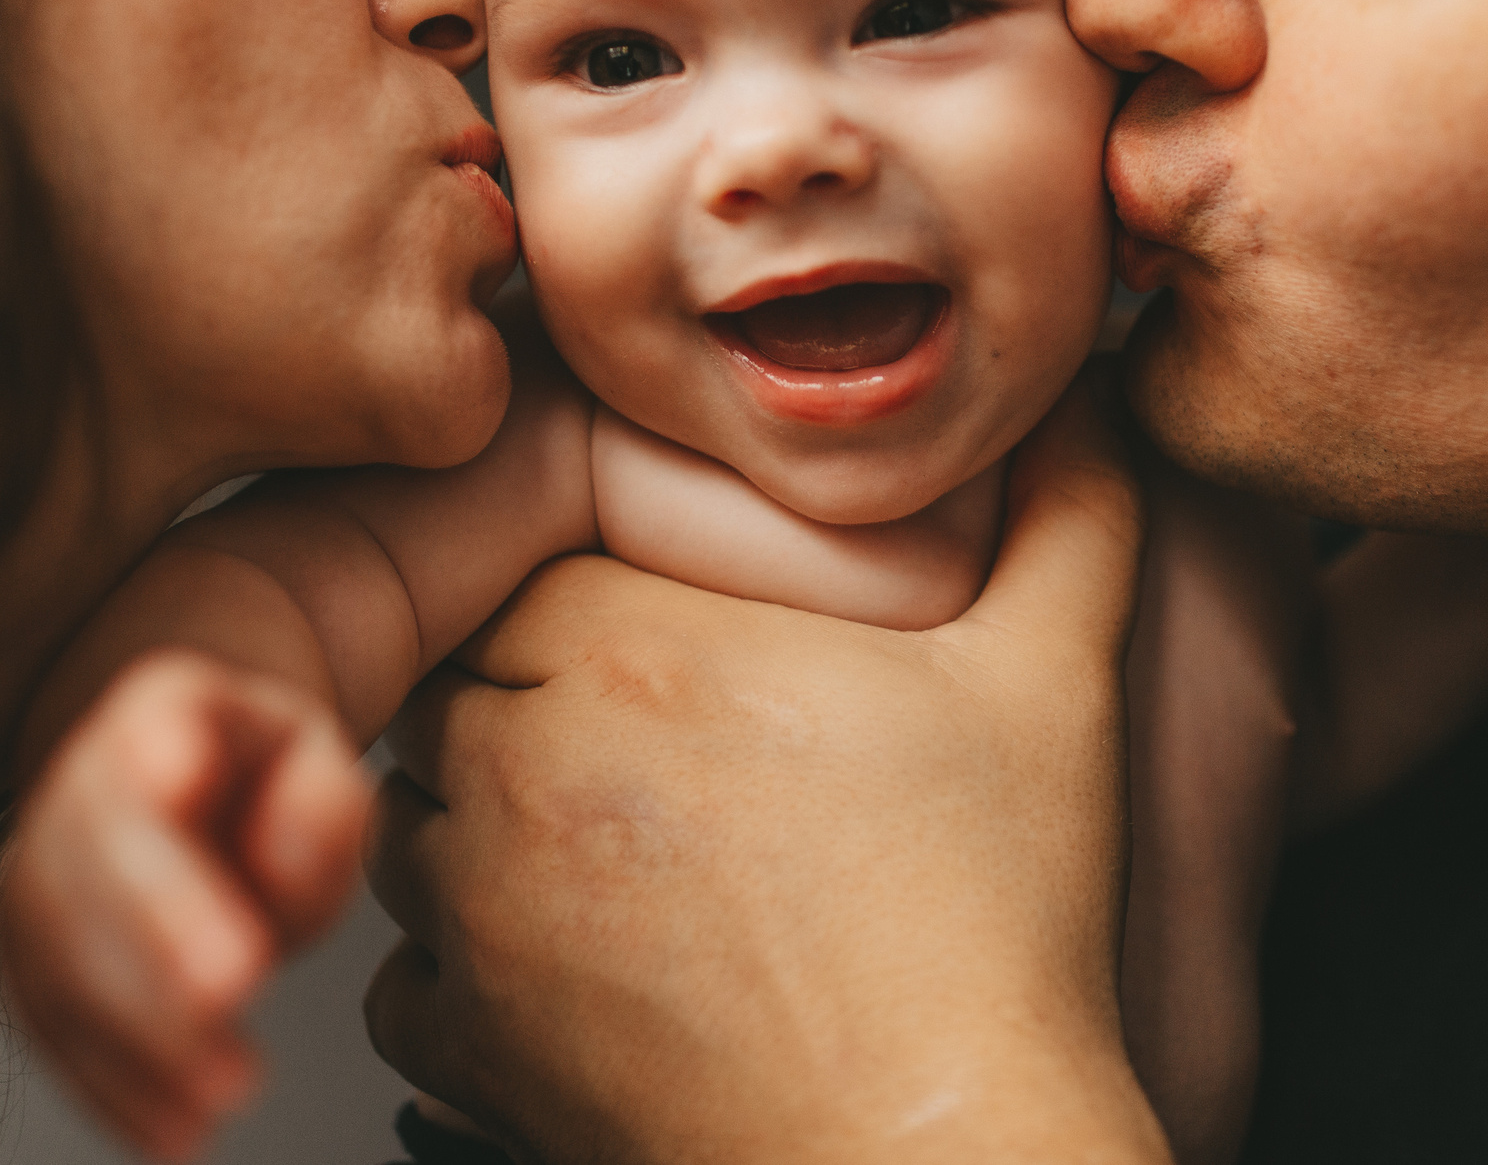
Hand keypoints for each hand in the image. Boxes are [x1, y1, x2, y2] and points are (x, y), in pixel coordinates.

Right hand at [0, 650, 370, 1160]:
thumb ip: (320, 800)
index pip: (145, 745)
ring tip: (222, 1096)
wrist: (198, 779)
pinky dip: (115, 1088)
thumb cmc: (268, 777)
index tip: (183, 786)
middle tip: (231, 990)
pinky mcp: (34, 958)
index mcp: (158, 712)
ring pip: (60, 956)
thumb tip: (284, 861)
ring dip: (138, 1036)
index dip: (156, 772)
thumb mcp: (322, 760)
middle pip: (89, 861)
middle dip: (154, 933)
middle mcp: (75, 789)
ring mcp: (40, 873)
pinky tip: (173, 1133)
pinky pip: (58, 1029)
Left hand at [363, 373, 1172, 1164]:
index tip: (661, 629)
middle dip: (528, 684)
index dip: (589, 584)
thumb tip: (1088, 399)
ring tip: (609, 841)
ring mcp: (484, 906)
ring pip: (416, 806)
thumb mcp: (1055, 684)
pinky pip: (399, 966)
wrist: (934, 1153)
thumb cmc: (989, 937)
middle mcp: (534, 762)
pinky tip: (574, 961)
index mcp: (646, 649)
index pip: (527, 554)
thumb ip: (1070, 513)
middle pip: (459, 668)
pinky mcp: (470, 1035)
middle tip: (641, 732)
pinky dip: (457, 962)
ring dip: (483, 811)